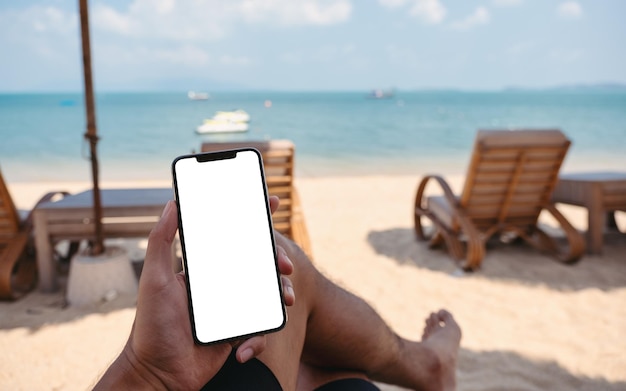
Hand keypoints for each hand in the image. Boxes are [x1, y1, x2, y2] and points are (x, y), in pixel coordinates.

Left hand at [94, 196, 294, 389]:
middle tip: (287, 264)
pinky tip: (240, 349)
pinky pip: (260, 330)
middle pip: (258, 264)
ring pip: (266, 295)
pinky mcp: (238, 333)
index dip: (253, 219)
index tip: (271, 201)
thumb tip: (171, 203)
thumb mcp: (154, 279)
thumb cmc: (151, 326)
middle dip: (278, 260)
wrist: (159, 374)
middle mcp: (220, 286)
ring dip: (281, 295)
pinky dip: (257, 340)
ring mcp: (231, 309)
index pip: (231, 237)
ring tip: (286, 300)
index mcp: (204, 269)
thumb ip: (161, 241)